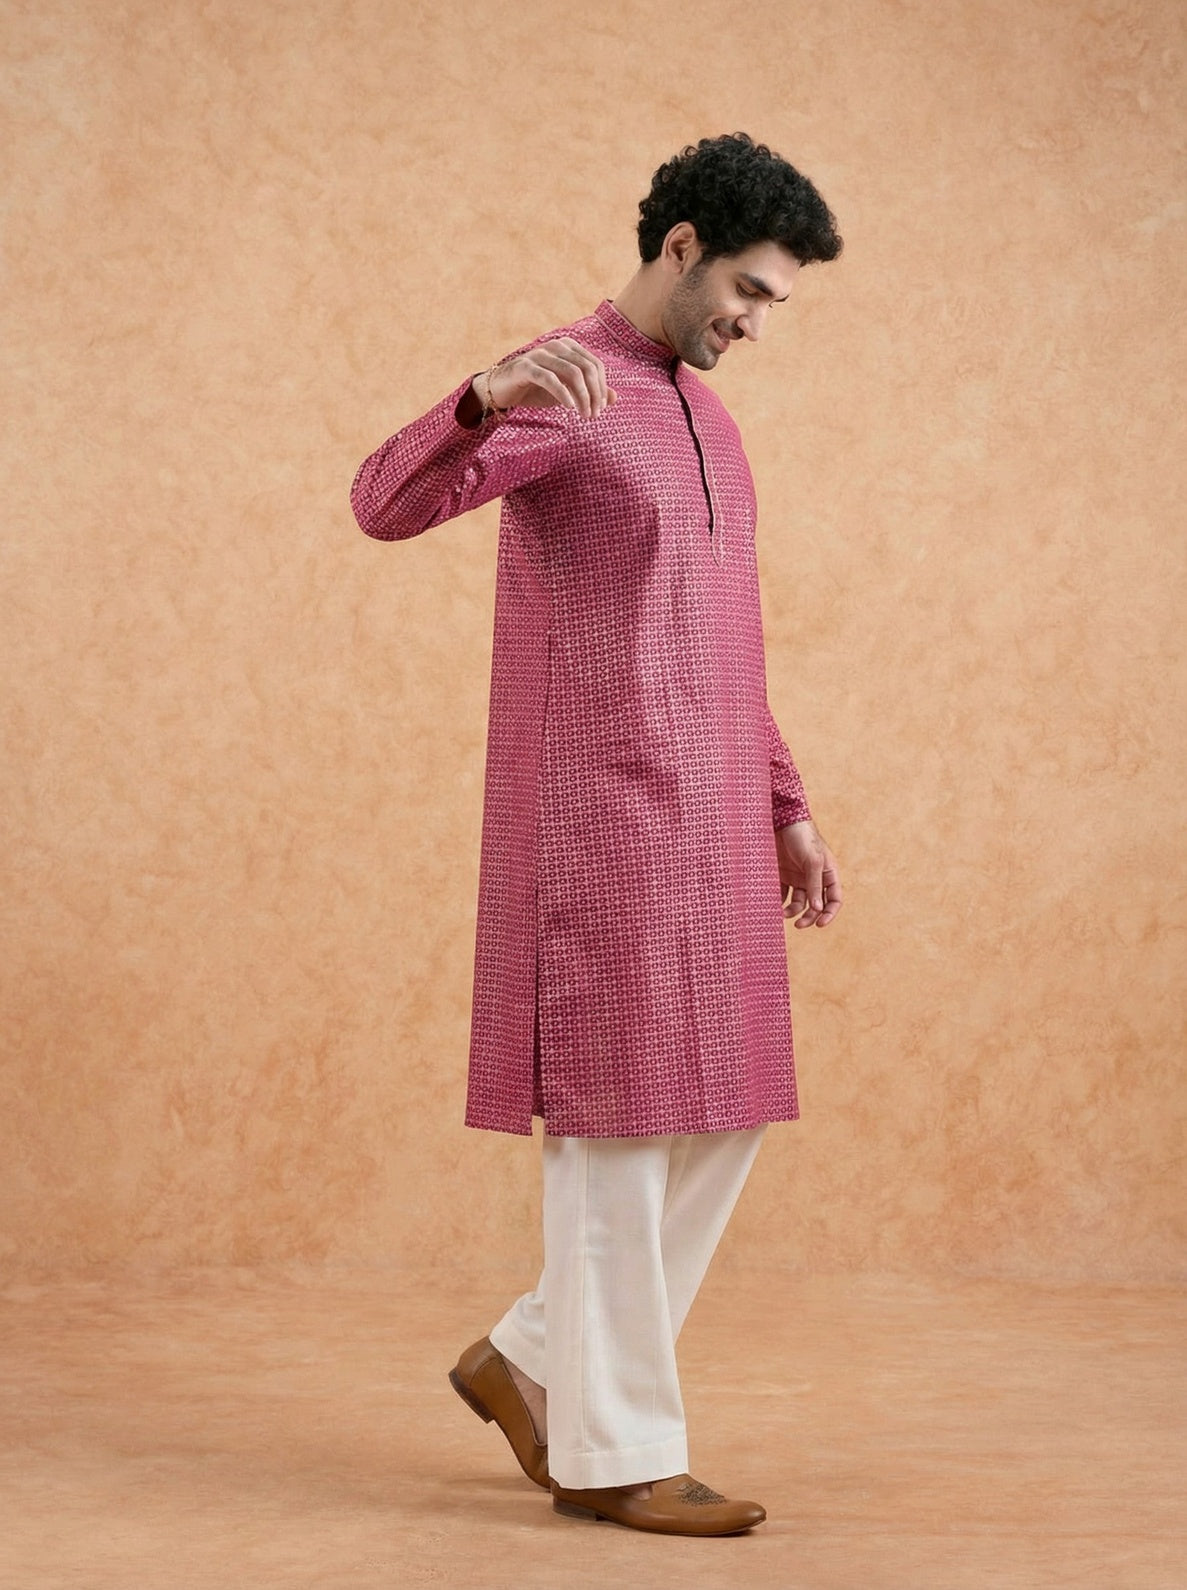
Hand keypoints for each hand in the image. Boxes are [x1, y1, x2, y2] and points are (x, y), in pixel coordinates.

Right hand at [478, 339, 616, 420]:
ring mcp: (540, 354)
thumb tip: (615, 398)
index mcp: (568, 347)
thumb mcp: (567, 392)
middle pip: (587, 368)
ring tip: (584, 415)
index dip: (602, 387)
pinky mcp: (525, 367)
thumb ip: (590, 392)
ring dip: (582, 397)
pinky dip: (563, 394)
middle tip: (594, 416)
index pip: (595, 365)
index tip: (602, 408)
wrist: (501, 389)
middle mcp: (556, 346)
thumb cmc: (536, 389)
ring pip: (572, 373)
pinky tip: (569, 408)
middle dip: (595, 394)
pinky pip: (550, 379)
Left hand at [776, 820, 842, 928]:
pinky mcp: (782, 875)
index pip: (834, 899)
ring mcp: (797, 877)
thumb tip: (818, 909)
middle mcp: (814, 878)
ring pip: (798, 902)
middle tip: (799, 925)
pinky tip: (774, 906)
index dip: (829, 913)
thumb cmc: (803, 837)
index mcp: (828, 873)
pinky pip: (782, 894)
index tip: (819, 924)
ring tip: (783, 914)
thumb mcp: (813, 861)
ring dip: (792, 911)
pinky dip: (779, 902)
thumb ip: (815, 885)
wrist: (780, 819)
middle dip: (809, 916)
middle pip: (815, 905)